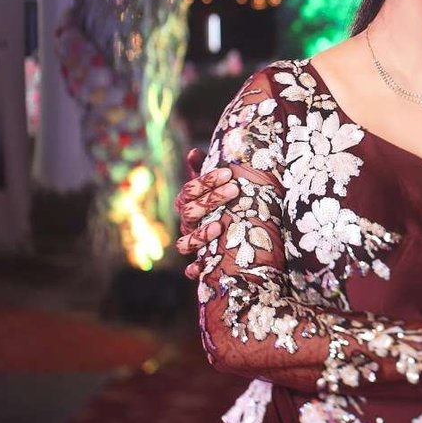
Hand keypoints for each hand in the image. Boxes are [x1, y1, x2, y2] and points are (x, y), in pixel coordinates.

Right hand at [175, 147, 238, 279]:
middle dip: (211, 200)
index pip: (190, 190)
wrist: (237, 237)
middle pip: (189, 212)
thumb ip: (207, 170)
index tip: (228, 173)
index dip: (206, 182)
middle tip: (234, 190)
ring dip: (200, 235)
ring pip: (184, 243)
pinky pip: (191, 270)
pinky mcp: (201, 263)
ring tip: (220, 226)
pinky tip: (202, 267)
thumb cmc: (227, 205)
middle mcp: (187, 224)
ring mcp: (192, 244)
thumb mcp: (219, 187)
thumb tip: (192, 152)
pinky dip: (195, 269)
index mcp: (189, 204)